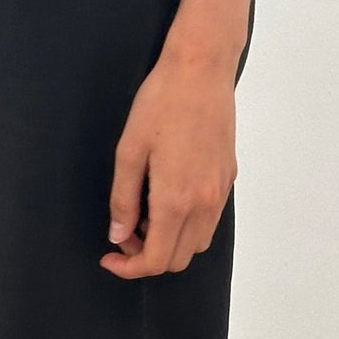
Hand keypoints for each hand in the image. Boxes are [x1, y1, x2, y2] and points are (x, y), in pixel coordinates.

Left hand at [99, 49, 238, 277]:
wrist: (201, 70)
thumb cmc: (161, 103)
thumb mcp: (128, 152)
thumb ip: (123, 200)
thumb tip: (119, 236)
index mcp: (176, 200)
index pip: (156, 260)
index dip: (129, 268)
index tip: (110, 258)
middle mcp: (204, 203)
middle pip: (178, 259)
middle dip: (147, 257)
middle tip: (124, 233)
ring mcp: (220, 192)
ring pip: (197, 244)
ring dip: (169, 243)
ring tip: (145, 217)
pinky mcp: (228, 178)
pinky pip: (209, 221)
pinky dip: (187, 226)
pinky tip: (167, 201)